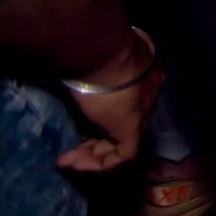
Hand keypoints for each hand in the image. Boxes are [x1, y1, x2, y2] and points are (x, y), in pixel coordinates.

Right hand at [56, 33, 161, 173]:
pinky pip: (122, 156)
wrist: (102, 50)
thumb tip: (73, 78)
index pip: (126, 105)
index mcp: (143, 75)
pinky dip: (98, 164)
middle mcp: (148, 93)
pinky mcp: (133, 127)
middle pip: (124, 125)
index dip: (103, 120)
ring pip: (122, 142)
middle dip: (96, 143)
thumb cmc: (92, 52)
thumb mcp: (93, 64)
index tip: (80, 125)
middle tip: (69, 152)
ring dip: (92, 156)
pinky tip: (74, 164)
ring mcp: (143, 111)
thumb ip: (91, 76)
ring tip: (67, 162)